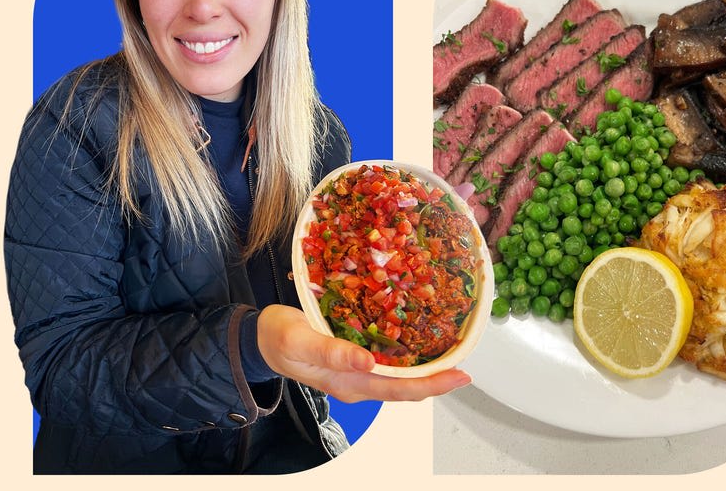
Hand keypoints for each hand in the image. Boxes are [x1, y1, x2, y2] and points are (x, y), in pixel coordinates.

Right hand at [256, 304, 471, 402]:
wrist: (259, 338)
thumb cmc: (278, 338)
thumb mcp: (299, 341)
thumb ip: (331, 352)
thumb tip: (368, 363)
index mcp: (348, 383)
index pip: (399, 390)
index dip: (432, 384)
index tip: (460, 374)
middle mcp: (358, 382)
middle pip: (406, 386)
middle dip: (437, 377)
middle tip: (465, 361)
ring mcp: (356, 372)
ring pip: (398, 375)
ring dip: (425, 366)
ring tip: (450, 349)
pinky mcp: (353, 358)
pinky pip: (387, 361)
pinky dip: (407, 352)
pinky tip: (418, 337)